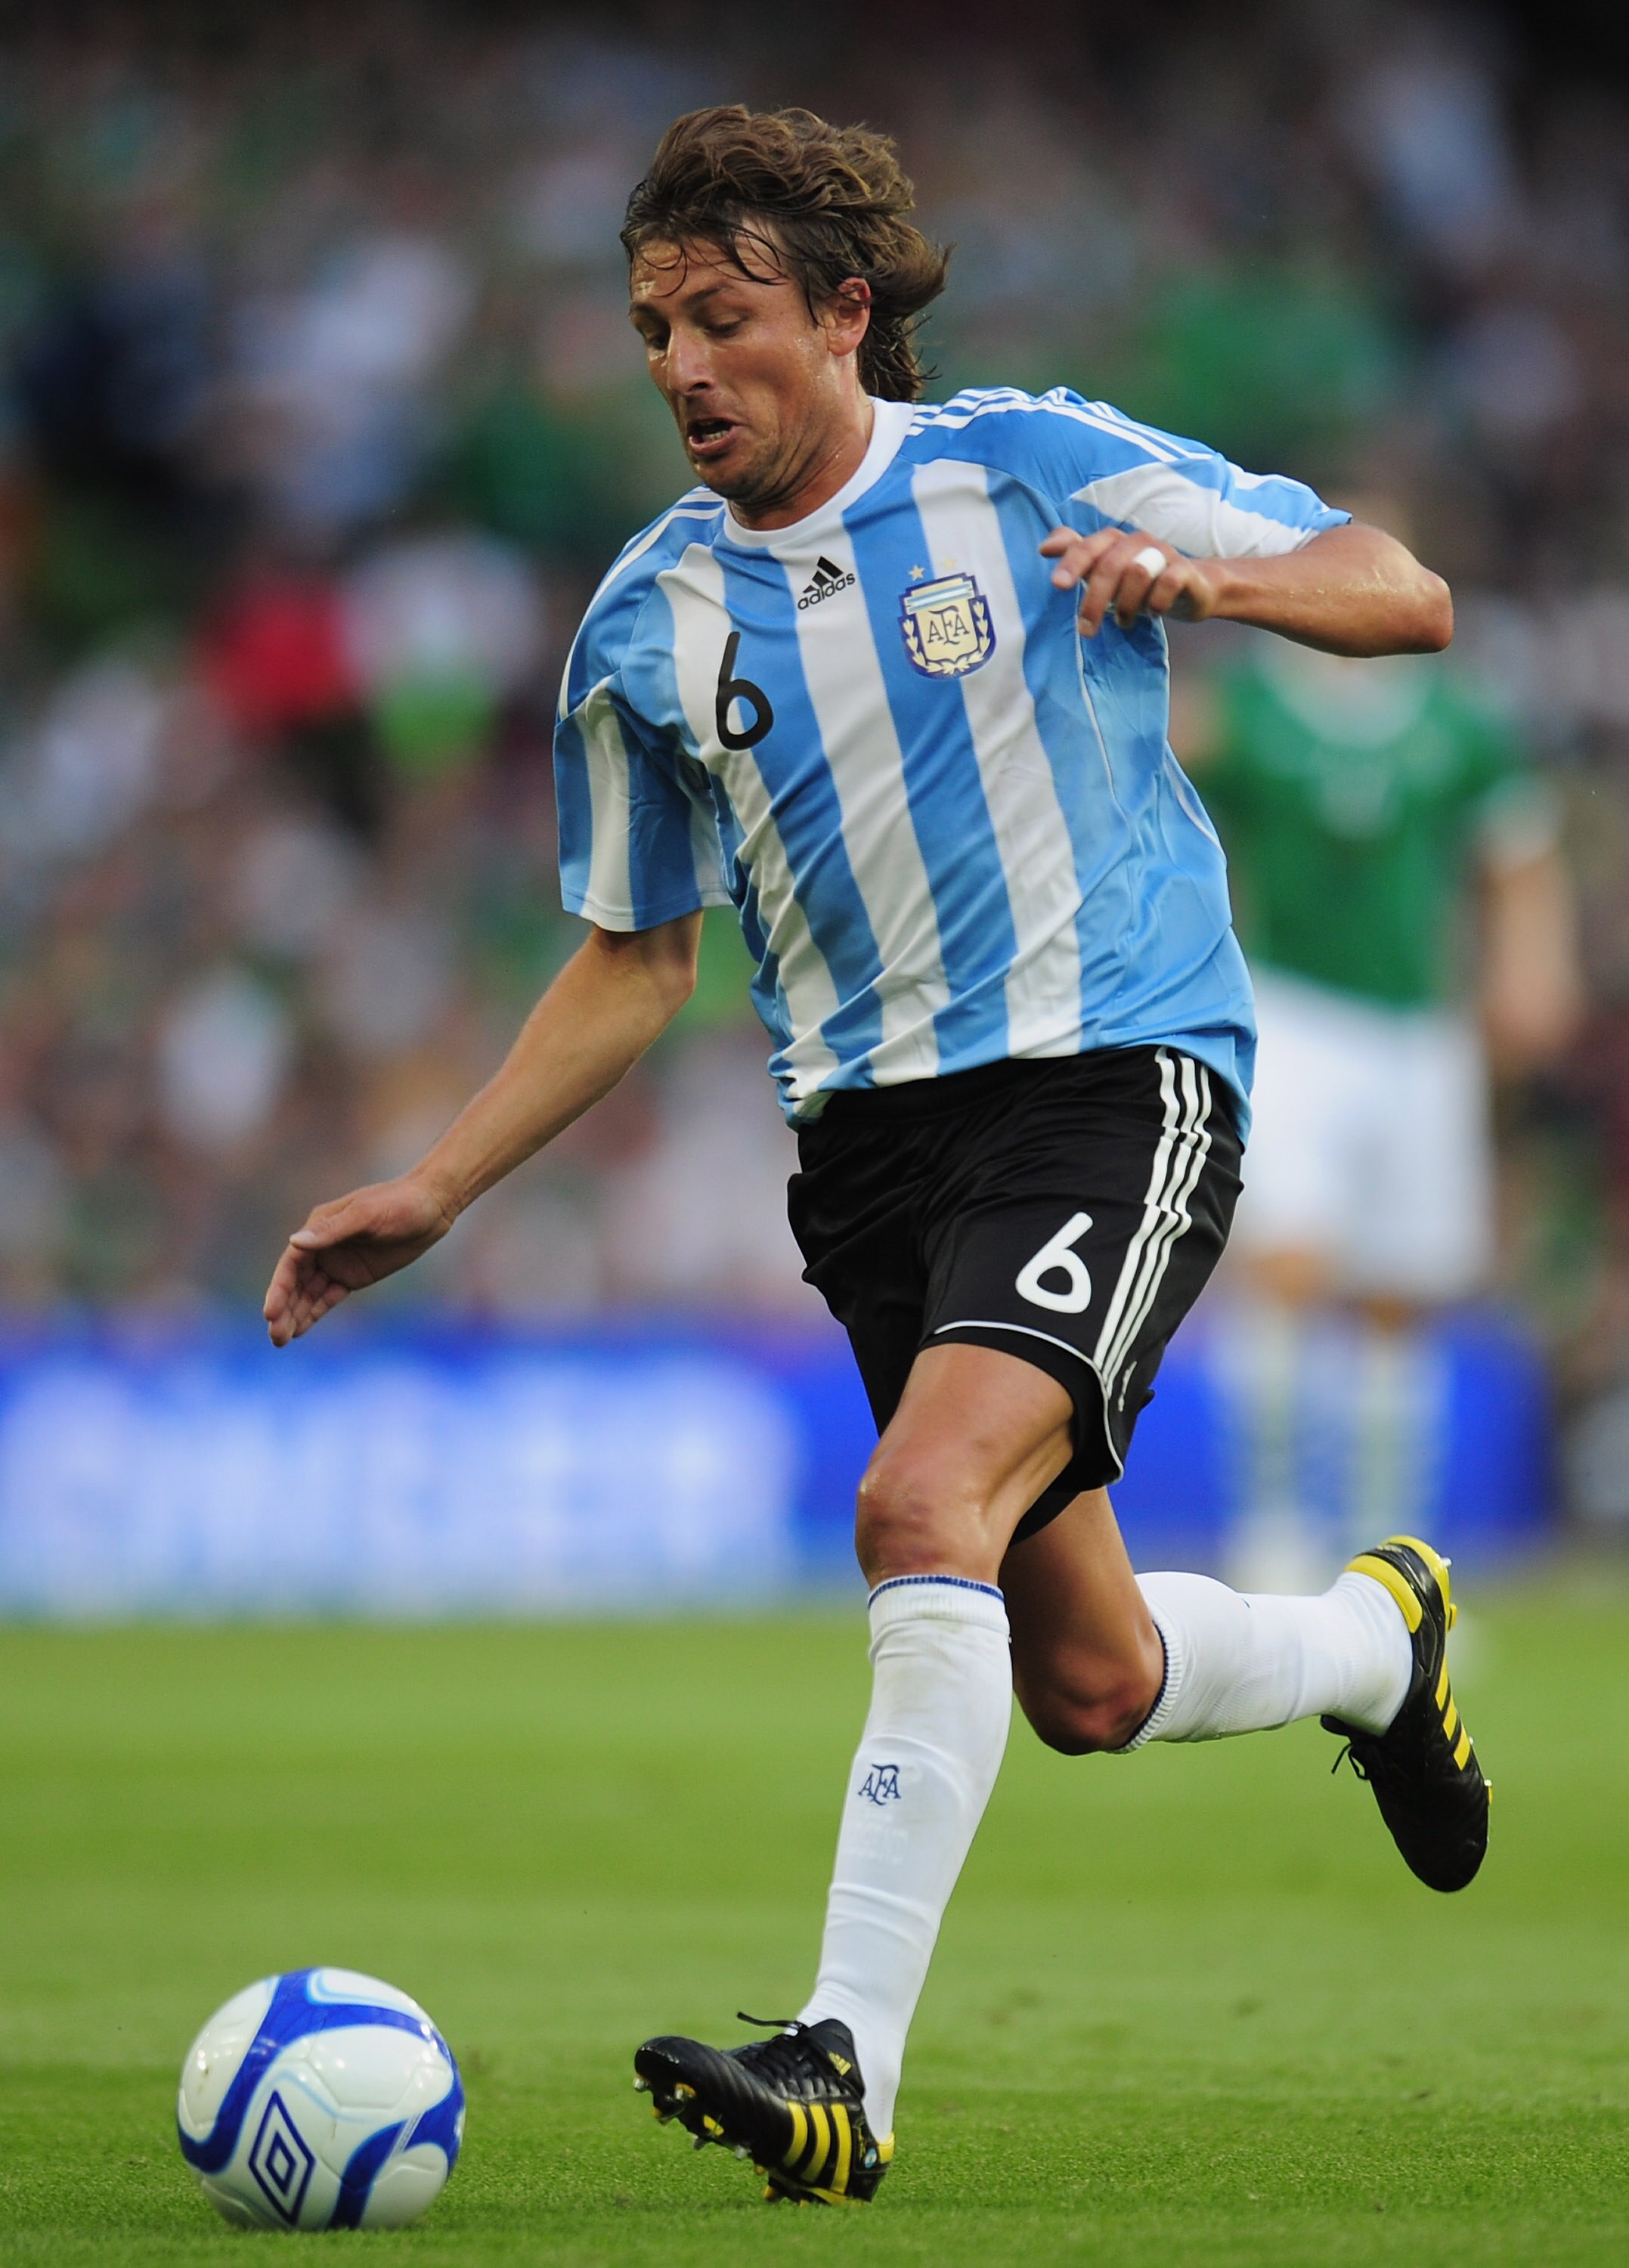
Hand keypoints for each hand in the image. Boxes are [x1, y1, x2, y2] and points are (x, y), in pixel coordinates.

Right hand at [263, 1173, 459, 1346]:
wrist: (430, 1208)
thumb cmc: (398, 1204)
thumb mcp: (366, 1215)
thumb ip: (332, 1230)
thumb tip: (295, 1241)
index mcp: (319, 1227)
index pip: (291, 1264)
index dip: (279, 1289)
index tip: (270, 1313)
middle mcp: (323, 1246)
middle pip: (295, 1282)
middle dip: (283, 1309)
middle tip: (274, 1336)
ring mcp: (338, 1263)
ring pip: (309, 1293)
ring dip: (294, 1315)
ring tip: (280, 1340)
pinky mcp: (354, 1276)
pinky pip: (328, 1297)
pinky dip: (314, 1313)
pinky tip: (300, 1330)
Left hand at [1039, 526, 1221, 636]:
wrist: (1195, 586)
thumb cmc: (1141, 581)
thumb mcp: (1106, 571)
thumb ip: (1078, 556)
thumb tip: (1045, 547)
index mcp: (1114, 541)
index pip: (1087, 546)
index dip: (1071, 563)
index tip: (1057, 585)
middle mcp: (1137, 542)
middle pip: (1109, 565)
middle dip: (1094, 600)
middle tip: (1086, 630)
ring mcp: (1163, 554)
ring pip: (1137, 573)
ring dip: (1126, 605)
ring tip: (1123, 622)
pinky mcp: (1185, 571)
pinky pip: (1167, 582)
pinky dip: (1156, 602)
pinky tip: (1152, 614)